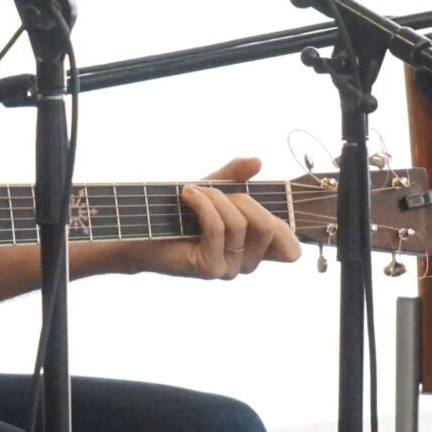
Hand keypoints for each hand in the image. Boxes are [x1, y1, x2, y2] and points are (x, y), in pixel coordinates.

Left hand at [140, 157, 300, 279]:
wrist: (141, 233)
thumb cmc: (179, 214)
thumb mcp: (213, 190)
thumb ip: (235, 176)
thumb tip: (257, 161)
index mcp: (255, 250)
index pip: (290, 250)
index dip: (285, 227)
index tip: (259, 203)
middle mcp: (247, 264)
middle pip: (267, 225)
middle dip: (241, 199)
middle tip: (214, 191)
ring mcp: (229, 270)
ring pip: (239, 224)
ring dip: (215, 198)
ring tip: (192, 191)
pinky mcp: (209, 269)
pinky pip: (217, 228)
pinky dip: (203, 205)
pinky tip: (187, 194)